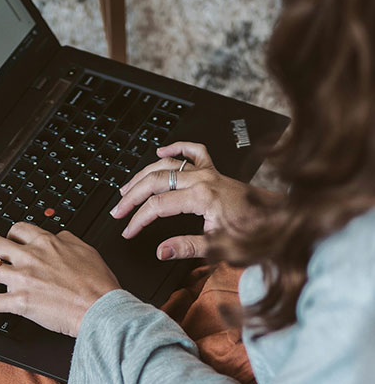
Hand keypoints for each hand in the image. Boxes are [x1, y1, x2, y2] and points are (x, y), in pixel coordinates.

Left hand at [0, 222, 119, 336]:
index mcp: (46, 242)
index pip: (19, 229)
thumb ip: (66, 239)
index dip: (11, 234)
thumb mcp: (85, 249)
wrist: (100, 308)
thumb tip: (58, 236)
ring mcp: (22, 279)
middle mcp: (30, 257)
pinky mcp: (20, 302)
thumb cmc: (97, 283)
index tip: (9, 239)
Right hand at [110, 141, 282, 259]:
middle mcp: (202, 179)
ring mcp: (208, 171)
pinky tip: (161, 151)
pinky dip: (175, 148)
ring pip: (167, 165)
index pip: (158, 205)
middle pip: (155, 181)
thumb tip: (160, 251)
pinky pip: (193, 151)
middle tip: (117, 210)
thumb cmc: (257, 234)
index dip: (138, 219)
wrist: (283, 221)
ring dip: (143, 175)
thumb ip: (188, 247)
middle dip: (132, 196)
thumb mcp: (222, 248)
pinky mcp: (215, 170)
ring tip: (127, 187)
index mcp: (202, 197)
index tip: (128, 230)